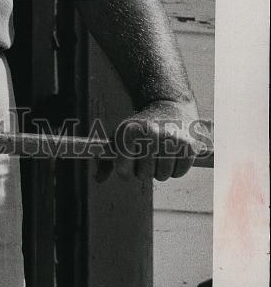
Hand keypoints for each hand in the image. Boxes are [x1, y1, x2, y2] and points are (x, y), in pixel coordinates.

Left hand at [95, 99, 210, 183]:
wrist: (169, 107)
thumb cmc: (140, 128)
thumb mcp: (120, 137)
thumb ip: (106, 159)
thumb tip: (98, 179)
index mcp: (129, 131)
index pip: (124, 171)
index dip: (126, 170)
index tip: (129, 161)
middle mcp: (150, 133)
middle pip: (144, 175)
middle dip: (144, 171)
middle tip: (146, 156)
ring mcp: (171, 139)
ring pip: (162, 176)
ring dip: (160, 171)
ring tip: (159, 154)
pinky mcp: (188, 145)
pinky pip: (179, 173)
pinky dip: (175, 170)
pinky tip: (173, 155)